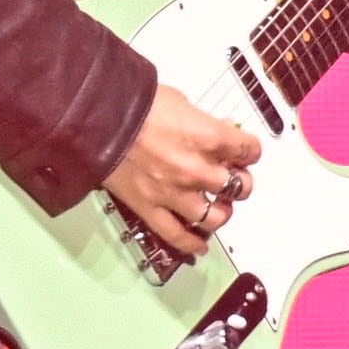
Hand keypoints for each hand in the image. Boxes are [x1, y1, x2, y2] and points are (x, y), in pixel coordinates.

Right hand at [103, 84, 259, 259]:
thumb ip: (204, 123)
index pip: (249, 151)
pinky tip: (201, 246)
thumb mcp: (181, 102)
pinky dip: (192, 244)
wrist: (98, 119)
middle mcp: (197, 169)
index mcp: (209, 137)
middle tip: (233, 178)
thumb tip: (217, 131)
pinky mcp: (150, 209)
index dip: (250, 151)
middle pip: (239, 187)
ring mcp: (174, 193)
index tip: (246, 152)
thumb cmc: (137, 103)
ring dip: (221, 213)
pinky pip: (177, 236)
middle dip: (240, 181)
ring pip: (215, 218)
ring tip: (218, 207)